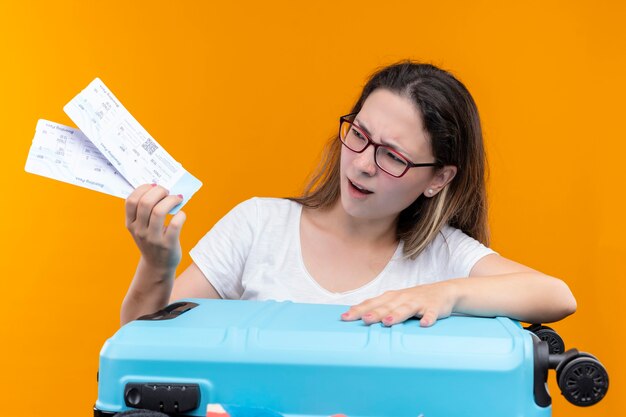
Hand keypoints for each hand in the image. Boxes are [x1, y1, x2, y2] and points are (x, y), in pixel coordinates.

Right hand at [125, 184, 185, 272]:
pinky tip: (181, 215)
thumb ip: (146, 210)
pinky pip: (175, 224)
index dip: (143, 189)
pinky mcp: (168, 244)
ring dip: (171, 200)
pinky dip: (181, 215)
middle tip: (167, 192)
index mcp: (130, 223)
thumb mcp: (142, 227)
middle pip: (146, 203)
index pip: (131, 201)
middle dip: (159, 191)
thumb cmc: (152, 240)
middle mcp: (139, 230)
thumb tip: (160, 187)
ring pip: (159, 211)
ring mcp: (153, 238)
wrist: (157, 265)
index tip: (154, 186)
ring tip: (177, 199)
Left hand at [341, 281, 458, 326]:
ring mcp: (418, 302)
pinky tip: (424, 324)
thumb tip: (357, 319)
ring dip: (397, 315)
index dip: (358, 310)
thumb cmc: (413, 299)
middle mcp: (402, 298)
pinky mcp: (434, 308)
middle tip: (364, 320)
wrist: (444, 291)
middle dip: (375, 313)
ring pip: (406, 309)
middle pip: (386, 307)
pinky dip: (428, 318)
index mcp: (390, 297)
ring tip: (387, 322)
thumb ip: (379, 309)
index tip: (345, 318)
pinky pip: (431, 314)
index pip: (371, 303)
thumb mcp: (395, 302)